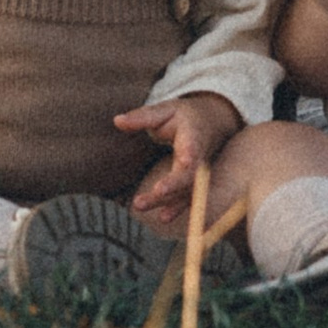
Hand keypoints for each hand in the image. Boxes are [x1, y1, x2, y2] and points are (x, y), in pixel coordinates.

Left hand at [116, 92, 240, 231]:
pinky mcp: (193, 183)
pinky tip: (163, 217)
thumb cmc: (183, 117)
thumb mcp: (165, 110)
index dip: (190, 155)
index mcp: (193, 136)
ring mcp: (198, 172)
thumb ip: (142, 117)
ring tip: (139, 204)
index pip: (192, 148)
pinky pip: (187, 198)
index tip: (186, 161)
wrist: (210, 124)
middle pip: (188, 175)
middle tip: (154, 192)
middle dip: (172, 185)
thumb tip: (117, 121)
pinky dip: (177, 209)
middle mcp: (198, 157)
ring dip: (166, 201)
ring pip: (185, 190)